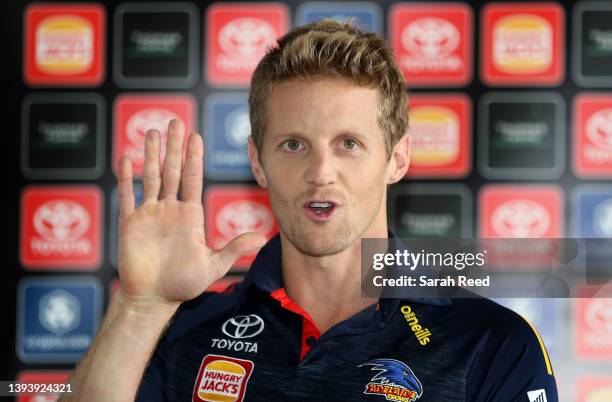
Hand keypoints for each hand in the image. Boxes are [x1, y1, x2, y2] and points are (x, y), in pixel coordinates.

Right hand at [116, 119, 265, 310]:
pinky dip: (127, 178)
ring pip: (150, 177)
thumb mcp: (213, 265)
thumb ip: (234, 248)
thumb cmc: (183, 284)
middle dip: (173, 147)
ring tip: (153, 132)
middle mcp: (170, 210)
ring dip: (151, 155)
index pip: (192, 179)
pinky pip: (128, 196)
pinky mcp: (130, 224)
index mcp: (190, 215)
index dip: (193, 157)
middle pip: (171, 171)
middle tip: (175, 122)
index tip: (195, 136)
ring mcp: (149, 214)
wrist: (154, 300)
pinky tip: (127, 158)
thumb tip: (262, 237)